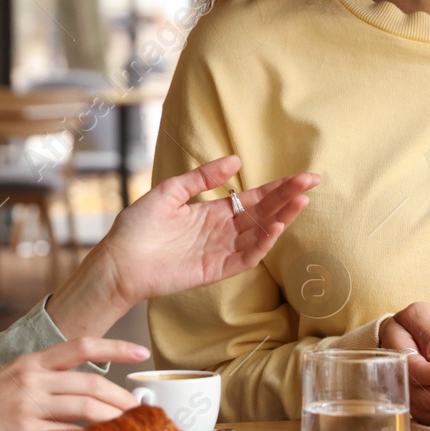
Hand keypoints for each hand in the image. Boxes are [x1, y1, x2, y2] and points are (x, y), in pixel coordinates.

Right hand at [0, 336, 149, 430]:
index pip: (81, 345)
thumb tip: (72, 396)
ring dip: (113, 421)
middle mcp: (31, 378)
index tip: (141, 352)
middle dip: (122, 398)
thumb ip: (37, 383)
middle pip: (91, 383)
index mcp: (29, 362)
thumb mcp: (4, 383)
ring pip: (85, 409)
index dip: (116, 347)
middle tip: (140, 411)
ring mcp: (27, 405)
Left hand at [97, 154, 319, 305]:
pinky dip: (262, 243)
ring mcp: (221, 251)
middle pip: (263, 213)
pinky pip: (245, 257)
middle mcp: (222, 231)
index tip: (303, 176)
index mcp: (213, 212)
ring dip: (281, 218)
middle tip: (311, 183)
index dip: (279, 187)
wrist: (118, 260)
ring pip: (260, 234)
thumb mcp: (170, 191)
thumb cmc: (137, 227)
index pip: (254, 198)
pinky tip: (275, 226)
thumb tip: (237, 160)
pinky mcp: (215, 270)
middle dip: (288, 198)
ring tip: (300, 201)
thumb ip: (202, 178)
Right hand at [378, 302, 429, 430]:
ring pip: (420, 409)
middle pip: (417, 394)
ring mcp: (403, 390)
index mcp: (396, 349)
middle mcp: (397, 374)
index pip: (414, 367)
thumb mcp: (420, 314)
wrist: (404, 334)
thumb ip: (428, 330)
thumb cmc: (414, 323)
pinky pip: (425, 416)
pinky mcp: (414, 400)